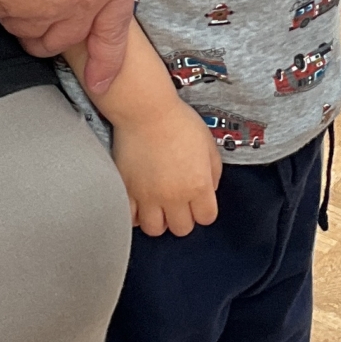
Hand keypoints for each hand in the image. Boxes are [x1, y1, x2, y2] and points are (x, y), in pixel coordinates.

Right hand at [112, 96, 222, 237]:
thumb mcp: (209, 144)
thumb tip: (210, 189)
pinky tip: (139, 204)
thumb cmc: (178, 122)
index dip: (203, 211)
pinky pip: (131, 218)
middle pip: (181, 229)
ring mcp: (148, 196)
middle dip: (182, 218)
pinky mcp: (127, 191)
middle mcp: (174, 196)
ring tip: (157, 205)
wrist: (145, 111)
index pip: (207, 218)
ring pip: (155, 229)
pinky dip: (136, 215)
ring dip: (158, 220)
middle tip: (178, 203)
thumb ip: (213, 172)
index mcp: (198, 186)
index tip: (198, 203)